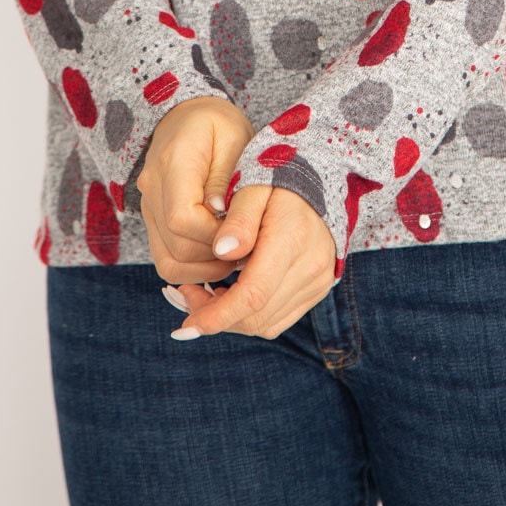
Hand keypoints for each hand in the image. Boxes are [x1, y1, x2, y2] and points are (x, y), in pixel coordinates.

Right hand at [136, 96, 255, 282]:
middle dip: (216, 254)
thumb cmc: (217, 124)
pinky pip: (167, 259)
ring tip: (235, 250)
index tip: (242, 227)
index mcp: (173, 162)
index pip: (182, 218)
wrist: (186, 116)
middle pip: (177, 246)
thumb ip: (227, 177)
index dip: (215, 234)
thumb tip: (219, 212)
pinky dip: (193, 267)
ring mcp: (148, 207)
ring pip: (169, 261)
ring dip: (206, 268)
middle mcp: (152, 188)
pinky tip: (219, 252)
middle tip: (248, 245)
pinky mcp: (153, 221)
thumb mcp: (235, 137)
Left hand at [170, 181, 338, 340]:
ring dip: (231, 318)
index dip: (217, 315)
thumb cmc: (278, 180)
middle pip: (256, 315)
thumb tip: (220, 252)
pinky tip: (232, 295)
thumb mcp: (254, 187)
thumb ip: (238, 219)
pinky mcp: (316, 289)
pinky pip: (277, 319)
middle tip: (187, 295)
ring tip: (206, 294)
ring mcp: (316, 281)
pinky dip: (250, 316)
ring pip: (265, 323)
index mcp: (292, 238)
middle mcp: (310, 266)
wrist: (319, 182)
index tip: (186, 325)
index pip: (252, 294)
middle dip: (215, 316)